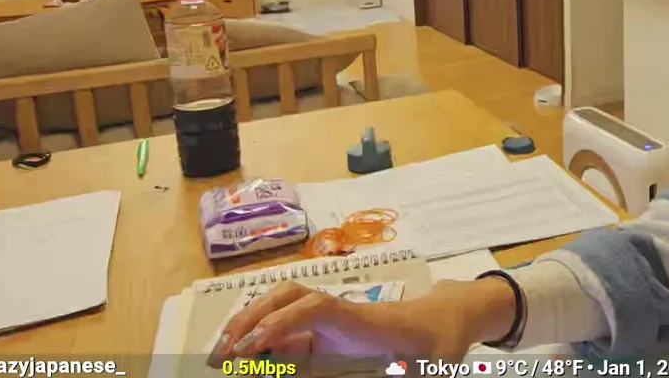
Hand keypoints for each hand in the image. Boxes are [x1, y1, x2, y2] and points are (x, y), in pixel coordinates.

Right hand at [207, 278, 516, 365]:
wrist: (448, 320)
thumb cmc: (440, 343)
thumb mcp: (429, 368)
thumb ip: (409, 373)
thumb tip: (389, 372)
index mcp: (363, 320)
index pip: (316, 308)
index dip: (283, 322)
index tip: (255, 346)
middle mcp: (340, 313)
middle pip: (287, 297)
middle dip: (251, 319)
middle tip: (221, 354)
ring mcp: (332, 320)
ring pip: (281, 308)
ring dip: (249, 326)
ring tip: (220, 357)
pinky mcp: (328, 332)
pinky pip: (289, 331)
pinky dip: (263, 342)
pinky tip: (246, 362)